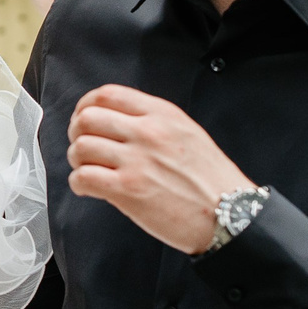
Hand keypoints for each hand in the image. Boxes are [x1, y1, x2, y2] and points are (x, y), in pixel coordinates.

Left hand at [65, 85, 252, 254]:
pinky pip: (83, 177)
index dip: (86, 106)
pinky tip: (89, 188)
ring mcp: (137, 161)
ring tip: (88, 169)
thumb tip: (116, 120)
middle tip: (83, 147)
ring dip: (77, 160)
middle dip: (77, 133)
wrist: (230, 213)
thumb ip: (153, 120)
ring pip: (81, 147)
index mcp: (161, 114)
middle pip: (87, 118)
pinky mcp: (128, 190)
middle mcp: (147, 133)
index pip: (106, 94)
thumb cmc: (210, 178)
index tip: (84, 119)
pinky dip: (79, 183)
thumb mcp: (187, 132)